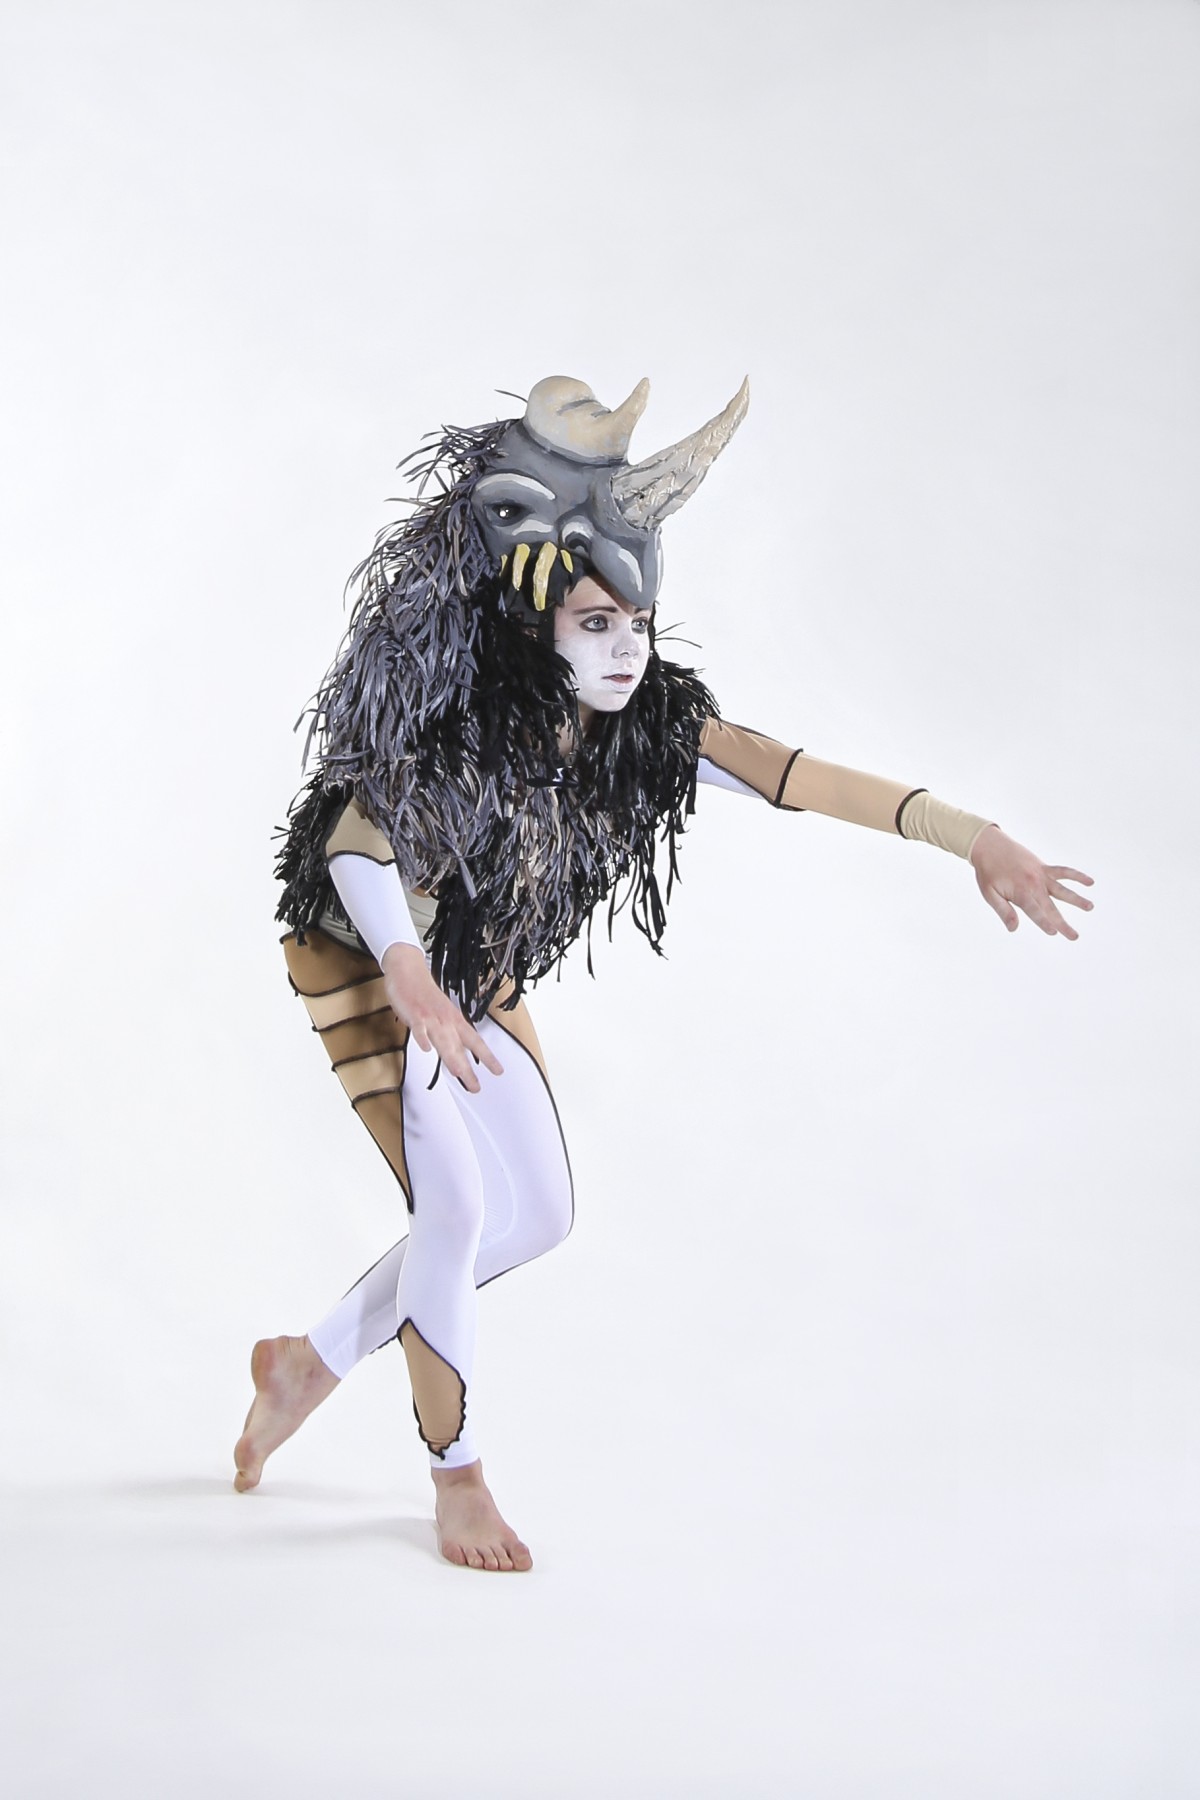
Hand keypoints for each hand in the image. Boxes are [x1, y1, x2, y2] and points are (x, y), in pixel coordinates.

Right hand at [380, 944, 503, 1091]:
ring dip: (451, 1057)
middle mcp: (446, 1020)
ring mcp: (430, 1017)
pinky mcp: (414, 1014)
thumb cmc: (425, 994)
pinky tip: (426, 1050)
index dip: (488, 1057)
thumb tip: (456, 1054)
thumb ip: (448, 1034)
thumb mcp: (442, 1014)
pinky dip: (422, 1038)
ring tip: (458, 1073)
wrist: (408, 970)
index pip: (475, 1042)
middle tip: (475, 1087)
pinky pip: (419, 1028)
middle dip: (467, 1069)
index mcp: (455, 1020)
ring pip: (443, 1040)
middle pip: (459, 1048)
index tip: (498, 1071)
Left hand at [969, 826, 1093, 939]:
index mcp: (1020, 891)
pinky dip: (1077, 876)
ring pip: (1062, 889)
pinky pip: (1063, 871)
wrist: (990, 845)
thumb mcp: (990, 893)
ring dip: (1077, 899)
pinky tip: (1090, 882)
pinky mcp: (1044, 867)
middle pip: (1050, 906)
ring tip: (1090, 907)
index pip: (1034, 911)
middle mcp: (1034, 883)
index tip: (1054, 933)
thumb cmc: (988, 872)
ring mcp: (1041, 875)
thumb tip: (1013, 929)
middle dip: (1062, 923)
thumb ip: (1004, 911)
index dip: (1044, 922)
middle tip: (1074, 936)